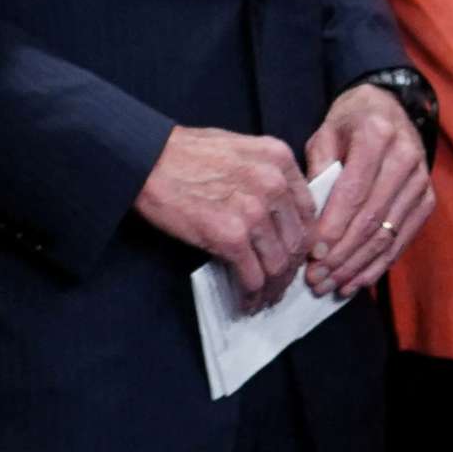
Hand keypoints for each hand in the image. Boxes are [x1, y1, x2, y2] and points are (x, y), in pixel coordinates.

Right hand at [134, 127, 315, 312]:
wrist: (145, 159)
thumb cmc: (185, 154)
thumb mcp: (242, 149)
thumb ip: (267, 174)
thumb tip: (279, 211)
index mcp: (280, 159)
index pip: (308, 210)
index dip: (303, 240)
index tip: (294, 257)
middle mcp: (274, 184)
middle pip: (297, 240)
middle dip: (290, 269)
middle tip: (280, 285)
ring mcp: (254, 211)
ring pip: (278, 262)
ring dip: (273, 287)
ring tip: (264, 298)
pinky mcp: (229, 236)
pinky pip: (252, 274)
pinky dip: (251, 293)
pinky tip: (246, 301)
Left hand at [302, 85, 434, 298]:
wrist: (388, 108)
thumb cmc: (349, 125)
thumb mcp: (323, 135)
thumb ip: (316, 171)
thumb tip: (308, 221)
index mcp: (377, 136)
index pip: (353, 192)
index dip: (332, 228)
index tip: (309, 256)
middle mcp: (406, 157)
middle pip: (372, 218)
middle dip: (341, 254)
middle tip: (314, 279)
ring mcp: (421, 180)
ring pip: (387, 233)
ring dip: (357, 265)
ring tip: (329, 286)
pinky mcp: (427, 199)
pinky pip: (403, 238)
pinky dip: (379, 264)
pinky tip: (355, 282)